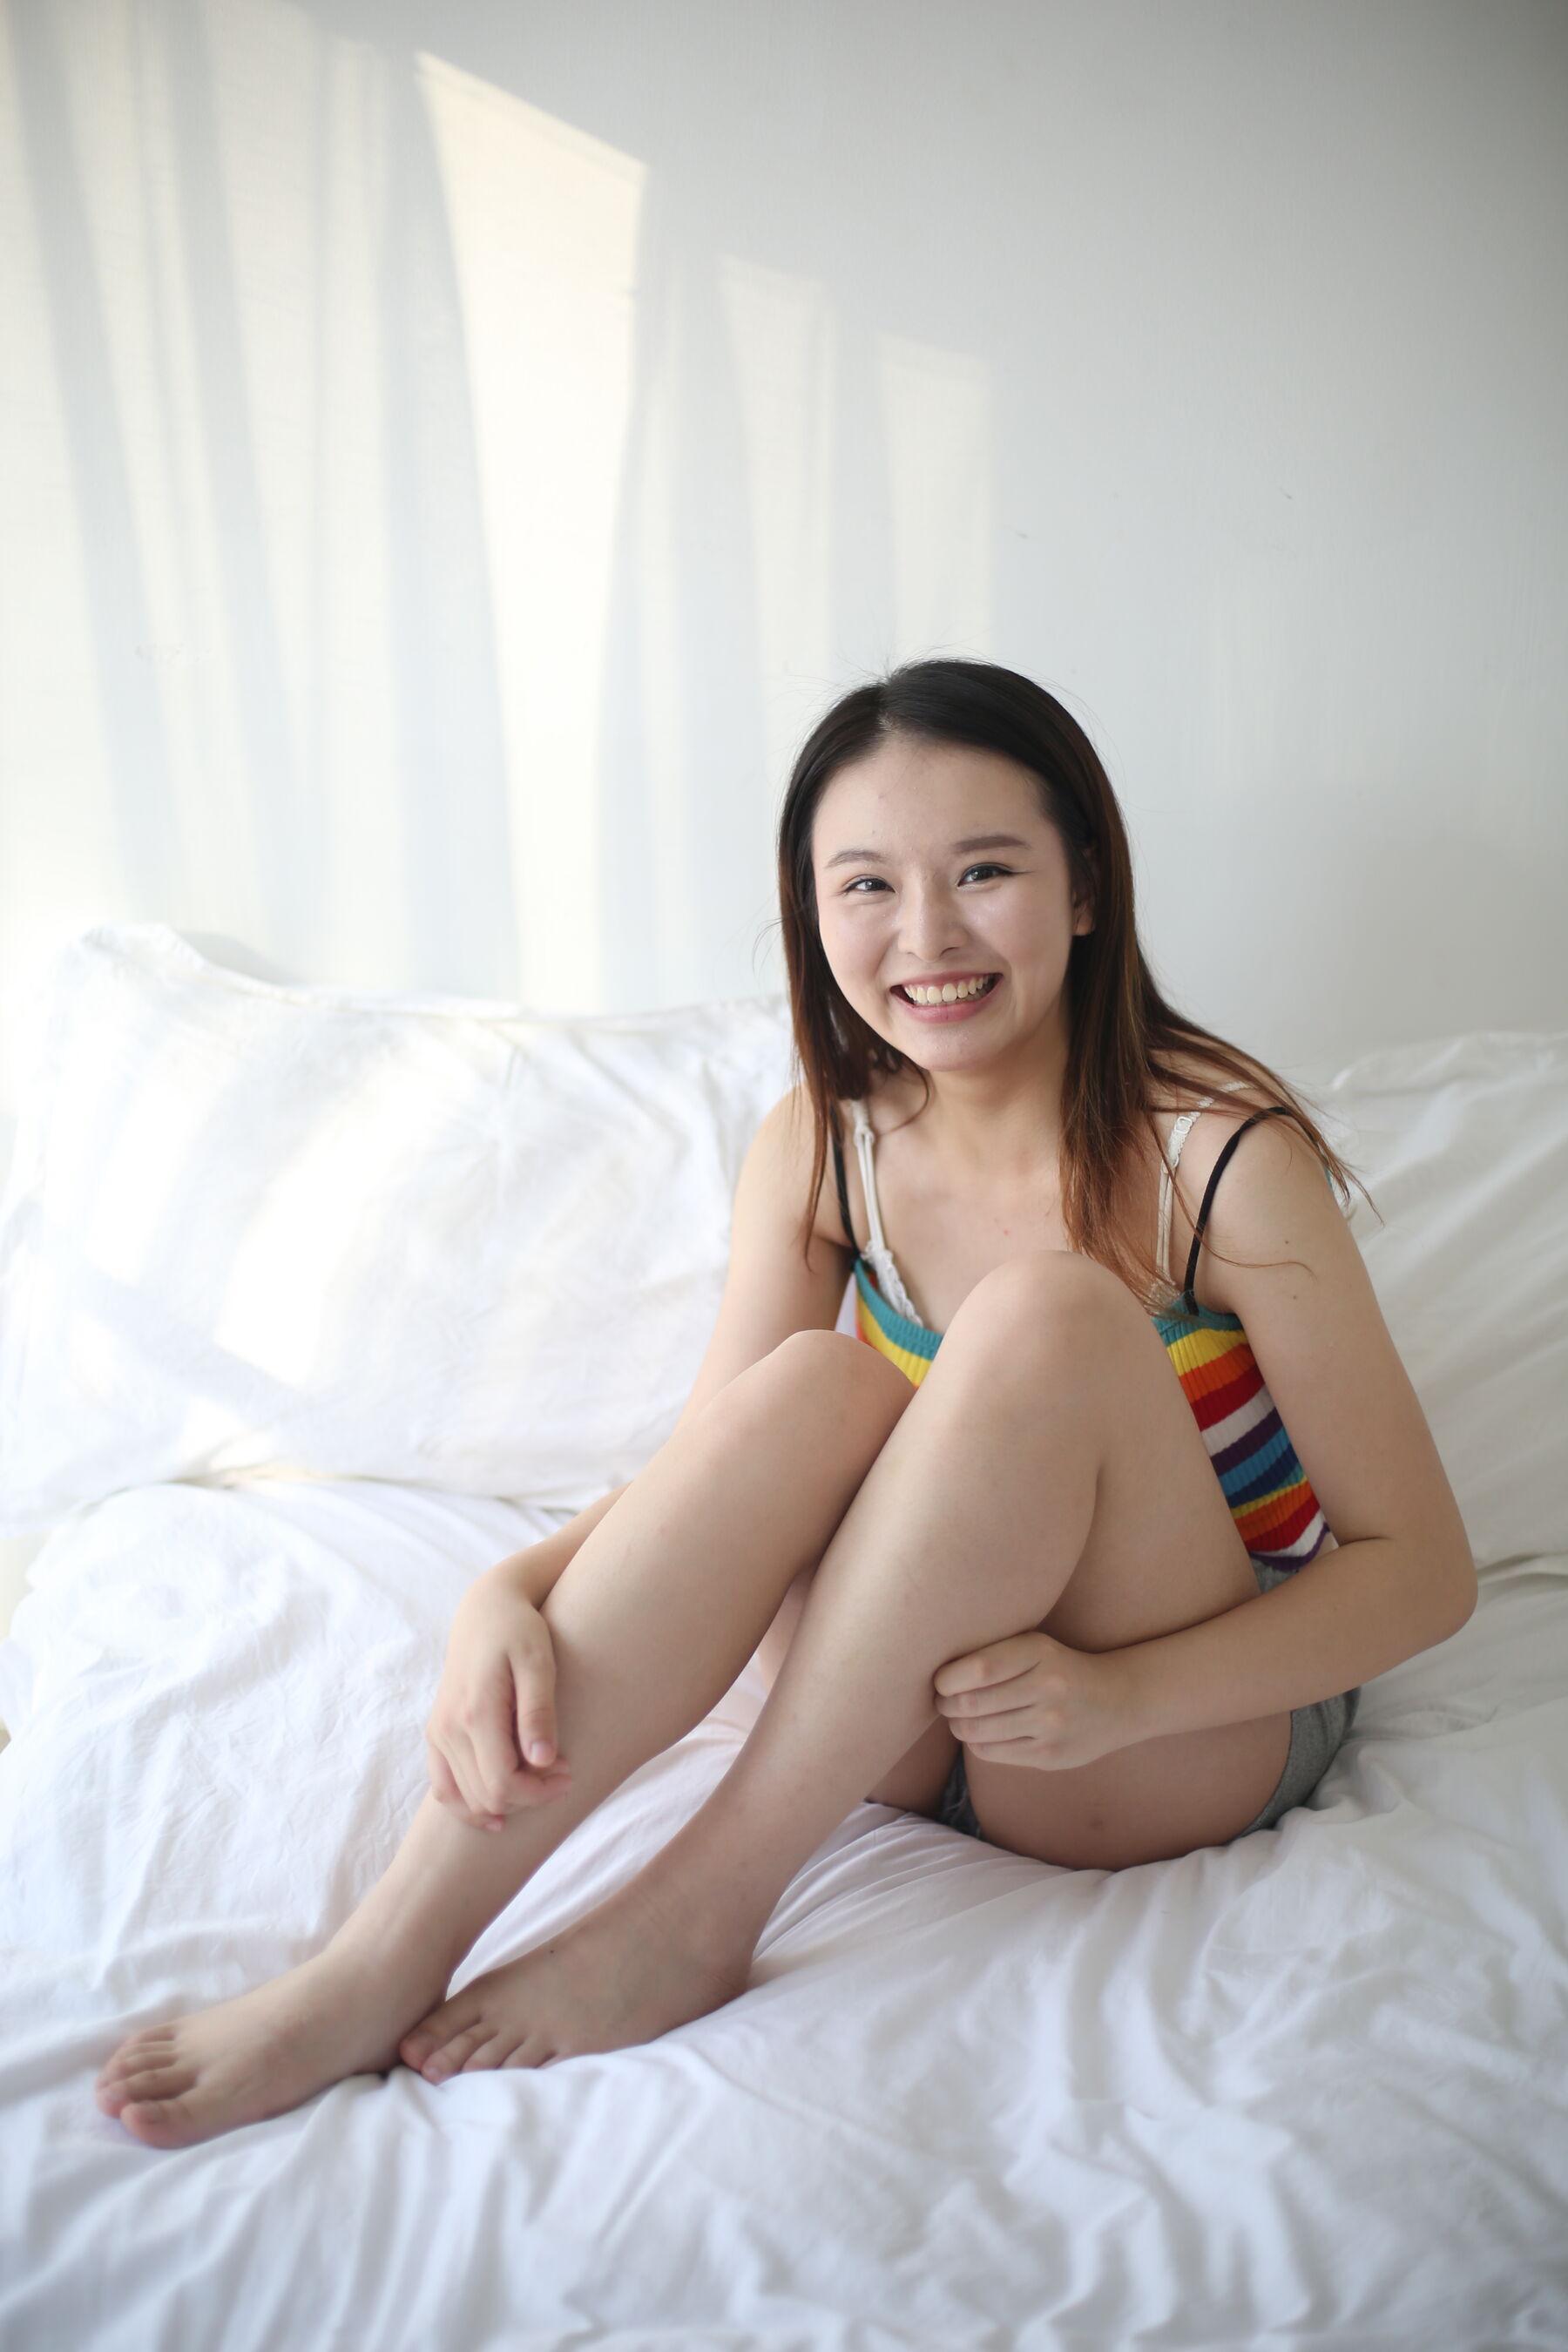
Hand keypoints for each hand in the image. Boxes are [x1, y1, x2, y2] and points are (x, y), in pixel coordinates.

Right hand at [425, 1559, 572, 1830]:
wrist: (485, 1609)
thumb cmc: (519, 1631)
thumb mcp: (538, 1662)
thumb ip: (538, 1712)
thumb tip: (543, 1761)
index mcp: (475, 1712)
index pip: (502, 1784)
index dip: (539, 1793)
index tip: (568, 1774)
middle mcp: (447, 1728)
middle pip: (486, 1798)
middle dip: (529, 1797)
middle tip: (561, 1773)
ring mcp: (437, 1733)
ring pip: (465, 1800)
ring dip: (505, 1802)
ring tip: (537, 1778)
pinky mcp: (435, 1734)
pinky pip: (445, 1789)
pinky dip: (472, 1804)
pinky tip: (501, 1807)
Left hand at [933, 1628, 1137, 1772]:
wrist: (1117, 1701)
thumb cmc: (1060, 1669)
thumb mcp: (1035, 1647)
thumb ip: (994, 1655)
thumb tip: (937, 1678)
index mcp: (1039, 1652)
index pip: (977, 1669)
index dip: (947, 1680)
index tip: (941, 1681)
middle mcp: (1048, 1688)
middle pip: (972, 1704)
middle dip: (946, 1705)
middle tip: (942, 1702)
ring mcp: (1050, 1725)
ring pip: (978, 1732)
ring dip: (957, 1726)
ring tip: (957, 1718)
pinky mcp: (1050, 1755)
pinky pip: (992, 1753)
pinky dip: (976, 1743)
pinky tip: (980, 1733)